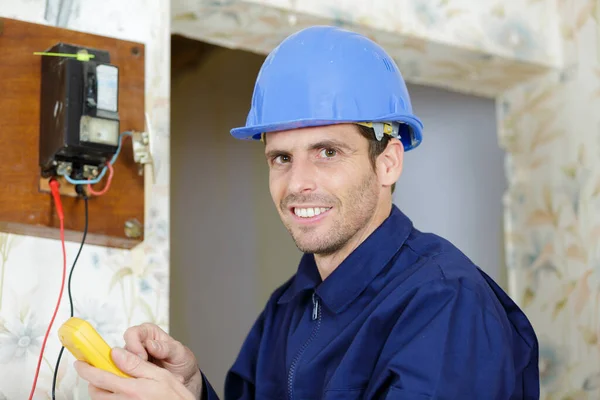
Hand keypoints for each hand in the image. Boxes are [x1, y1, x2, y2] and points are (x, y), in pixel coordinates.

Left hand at [75, 347, 195, 398]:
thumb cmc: (174, 397)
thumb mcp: (159, 375)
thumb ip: (135, 364)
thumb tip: (116, 353)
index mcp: (132, 389)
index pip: (99, 377)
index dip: (86, 368)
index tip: (81, 362)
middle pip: (95, 392)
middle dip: (94, 381)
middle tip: (103, 373)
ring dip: (102, 391)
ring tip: (117, 384)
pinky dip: (111, 399)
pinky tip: (123, 394)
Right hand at [122, 323, 202, 396]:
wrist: (184, 377)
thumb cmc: (181, 360)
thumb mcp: (179, 352)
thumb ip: (166, 347)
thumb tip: (151, 344)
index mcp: (149, 332)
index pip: (133, 333)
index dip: (134, 344)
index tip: (142, 357)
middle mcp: (138, 343)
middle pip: (123, 349)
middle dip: (130, 360)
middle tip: (142, 370)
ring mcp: (133, 358)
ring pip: (121, 363)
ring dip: (130, 371)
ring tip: (145, 377)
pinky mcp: (131, 371)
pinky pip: (124, 374)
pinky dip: (131, 378)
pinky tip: (141, 382)